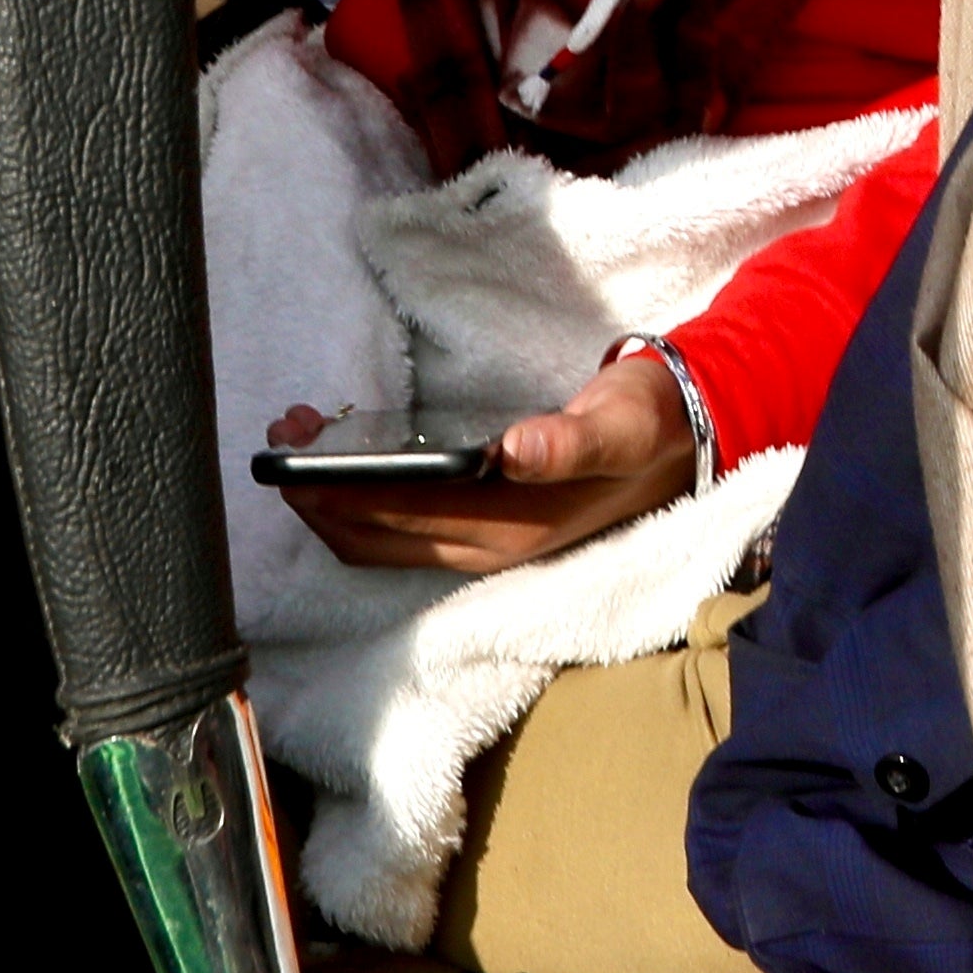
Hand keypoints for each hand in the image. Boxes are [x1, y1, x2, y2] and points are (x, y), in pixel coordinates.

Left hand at [262, 359, 699, 578]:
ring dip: (336, 500)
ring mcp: (483, 541)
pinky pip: (404, 525)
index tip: (295, 454)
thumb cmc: (648, 425)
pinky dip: (366, 498)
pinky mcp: (485, 525)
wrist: (687, 441)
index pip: (398, 521)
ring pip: (385, 536)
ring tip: (306, 438)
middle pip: (375, 539)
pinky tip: (354, 457)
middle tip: (285, 437)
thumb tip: (513, 450)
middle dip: (320, 497)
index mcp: (510, 530)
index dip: (338, 494)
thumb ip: (570, 441)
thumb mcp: (619, 426)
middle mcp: (487, 548)